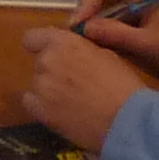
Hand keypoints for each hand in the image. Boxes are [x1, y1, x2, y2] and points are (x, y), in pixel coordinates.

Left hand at [19, 25, 158, 150]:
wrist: (128, 120)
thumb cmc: (123, 86)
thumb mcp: (105, 55)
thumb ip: (79, 49)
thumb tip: (64, 49)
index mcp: (63, 42)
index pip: (33, 38)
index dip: (41, 47)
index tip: (53, 56)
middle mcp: (47, 60)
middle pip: (40, 63)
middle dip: (53, 71)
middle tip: (75, 85)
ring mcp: (41, 86)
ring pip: (37, 84)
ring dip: (50, 90)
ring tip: (73, 103)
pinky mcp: (40, 110)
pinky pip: (30, 103)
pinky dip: (42, 107)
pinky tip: (61, 113)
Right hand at [67, 0, 158, 92]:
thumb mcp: (154, 45)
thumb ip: (120, 35)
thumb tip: (84, 28)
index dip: (85, 2)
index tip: (79, 28)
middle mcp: (128, 2)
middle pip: (92, 1)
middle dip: (82, 19)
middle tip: (76, 43)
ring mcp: (127, 21)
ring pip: (94, 20)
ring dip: (86, 33)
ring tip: (82, 53)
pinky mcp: (127, 39)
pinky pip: (102, 36)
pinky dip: (95, 45)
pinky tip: (94, 60)